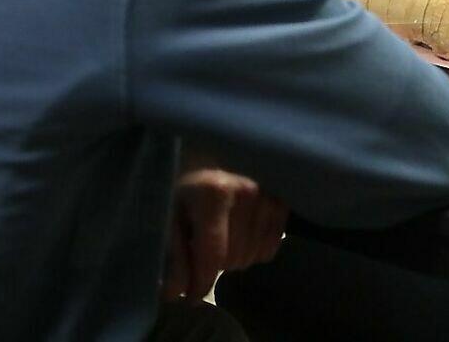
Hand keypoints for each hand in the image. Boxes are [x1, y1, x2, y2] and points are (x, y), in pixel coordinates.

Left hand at [160, 167, 288, 301]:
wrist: (205, 148)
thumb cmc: (181, 180)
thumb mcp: (166, 214)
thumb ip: (172, 253)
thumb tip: (175, 293)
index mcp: (213, 194)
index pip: (212, 257)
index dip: (199, 285)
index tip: (189, 299)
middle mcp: (248, 192)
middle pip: (233, 259)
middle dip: (213, 265)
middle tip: (199, 250)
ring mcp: (269, 195)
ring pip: (252, 256)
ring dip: (233, 258)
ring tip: (218, 239)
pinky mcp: (282, 200)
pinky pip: (271, 245)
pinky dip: (254, 249)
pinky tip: (238, 234)